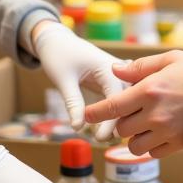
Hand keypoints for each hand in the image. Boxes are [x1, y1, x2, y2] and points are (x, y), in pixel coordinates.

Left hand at [31, 21, 126, 139]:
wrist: (55, 40)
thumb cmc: (59, 55)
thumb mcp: (64, 79)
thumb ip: (73, 102)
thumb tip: (78, 127)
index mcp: (109, 66)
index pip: (117, 96)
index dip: (112, 118)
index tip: (103, 137)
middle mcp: (116, 71)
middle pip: (126, 99)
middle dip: (120, 120)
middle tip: (107, 142)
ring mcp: (114, 76)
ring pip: (124, 100)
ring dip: (120, 117)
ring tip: (110, 139)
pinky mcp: (109, 82)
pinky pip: (116, 99)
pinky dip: (115, 113)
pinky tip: (111, 129)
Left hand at [83, 52, 182, 156]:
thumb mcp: (172, 59)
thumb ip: (141, 66)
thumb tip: (115, 69)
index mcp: (149, 90)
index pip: (111, 107)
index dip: (94, 113)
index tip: (85, 115)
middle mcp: (154, 115)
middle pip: (121, 129)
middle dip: (121, 121)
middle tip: (132, 110)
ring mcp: (166, 133)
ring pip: (135, 146)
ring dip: (134, 137)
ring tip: (146, 123)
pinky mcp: (179, 145)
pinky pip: (153, 153)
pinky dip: (151, 146)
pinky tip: (160, 132)